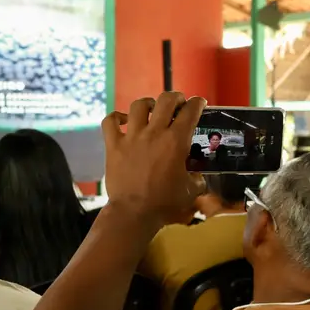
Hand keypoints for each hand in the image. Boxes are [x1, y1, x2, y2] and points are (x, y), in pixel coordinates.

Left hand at [102, 92, 206, 225]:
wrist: (134, 212)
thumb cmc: (165, 203)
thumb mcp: (191, 190)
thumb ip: (197, 178)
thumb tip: (198, 175)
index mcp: (176, 141)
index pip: (190, 111)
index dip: (197, 103)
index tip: (199, 103)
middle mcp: (154, 132)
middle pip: (166, 100)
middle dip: (175, 98)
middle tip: (178, 104)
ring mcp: (132, 137)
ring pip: (139, 105)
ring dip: (148, 104)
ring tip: (152, 109)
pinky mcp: (113, 145)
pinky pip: (110, 122)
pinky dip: (116, 117)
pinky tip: (123, 120)